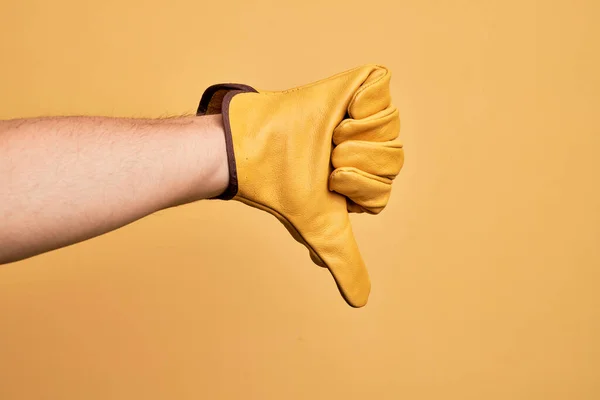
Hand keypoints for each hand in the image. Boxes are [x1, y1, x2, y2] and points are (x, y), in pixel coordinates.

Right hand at [198, 65, 403, 306]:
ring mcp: (364, 113)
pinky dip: (359, 103)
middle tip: (322, 157)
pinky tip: (336, 110)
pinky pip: (383, 87)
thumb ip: (344, 262)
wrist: (250, 148)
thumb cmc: (281, 186)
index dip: (355, 187)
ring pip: (388, 127)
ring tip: (323, 134)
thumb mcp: (322, 230)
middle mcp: (367, 145)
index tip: (325, 180)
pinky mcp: (359, 84)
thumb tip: (361, 302)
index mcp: (364, 177)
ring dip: (351, 136)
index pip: (385, 187)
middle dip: (353, 163)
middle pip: (392, 158)